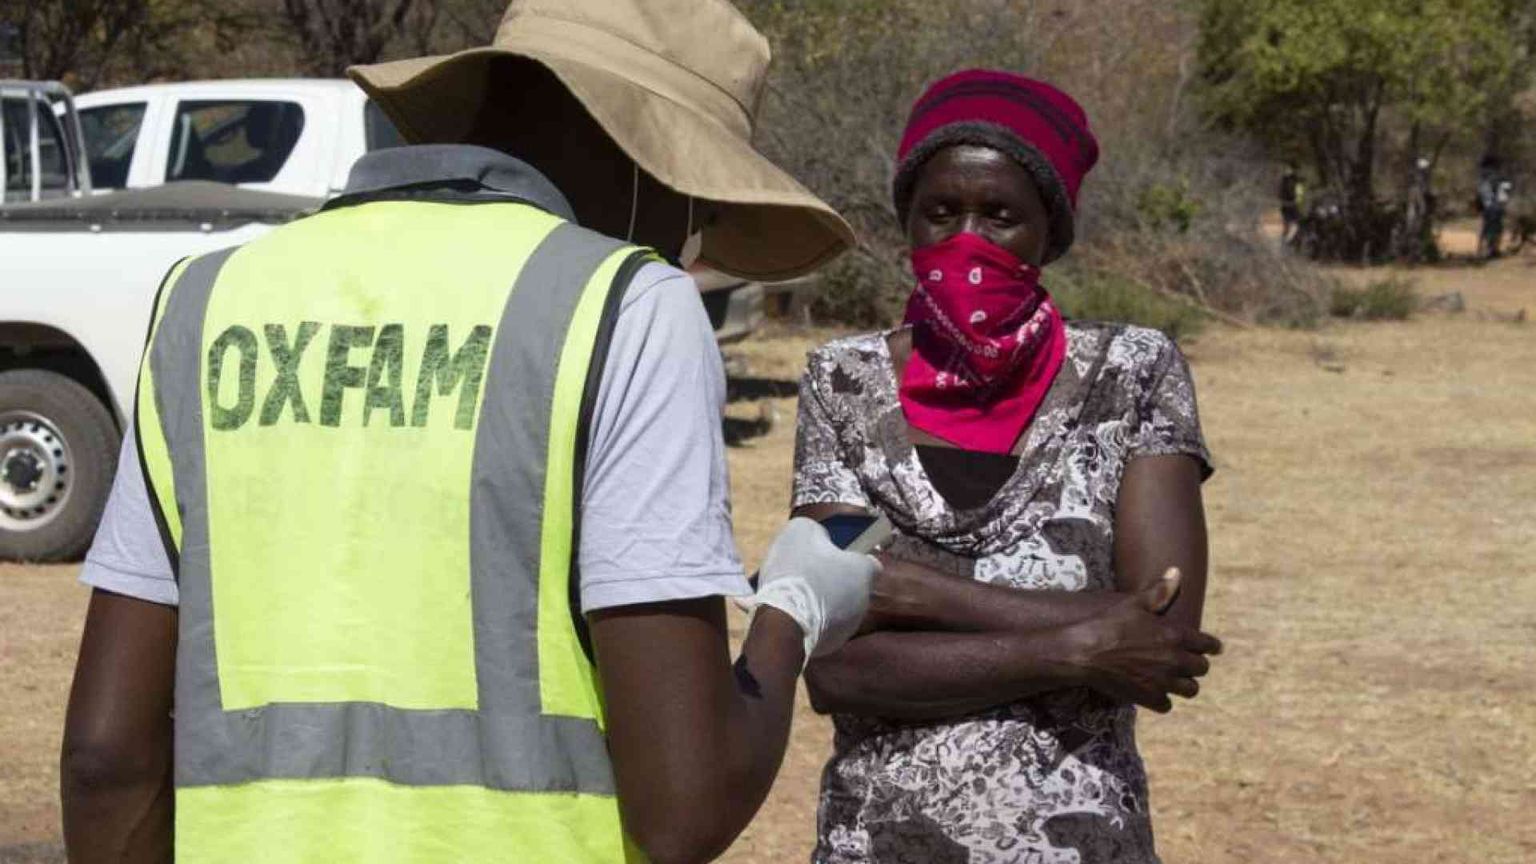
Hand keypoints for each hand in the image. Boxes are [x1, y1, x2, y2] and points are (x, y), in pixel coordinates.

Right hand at [753, 518, 880, 659]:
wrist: (782, 623)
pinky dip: (804, 620)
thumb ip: (815, 531)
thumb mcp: (800, 532)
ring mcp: (848, 627)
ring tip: (787, 594)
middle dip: (828, 579)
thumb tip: (819, 538)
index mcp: (863, 573)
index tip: (830, 553)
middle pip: (848, 585)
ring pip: (832, 607)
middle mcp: (863, 601)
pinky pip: (817, 626)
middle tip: (802, 572)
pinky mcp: (830, 645)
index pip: (870, 562)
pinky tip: (781, 613)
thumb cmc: (796, 572)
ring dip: (816, 600)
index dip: (850, 555)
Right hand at [1066, 569, 1221, 712]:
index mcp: (1175, 635)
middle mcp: (1174, 659)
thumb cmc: (1109, 623)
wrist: (1084, 651)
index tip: (1214, 649)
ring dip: (1184, 684)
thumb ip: (1160, 591)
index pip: (1207, 644)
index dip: (1212, 646)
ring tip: (1176, 680)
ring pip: (1190, 689)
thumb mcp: (1134, 602)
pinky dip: (1163, 699)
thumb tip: (1176, 571)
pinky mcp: (1148, 697)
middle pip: (1201, 669)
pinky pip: (1167, 704)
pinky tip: (1155, 692)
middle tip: (1189, 663)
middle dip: (1197, 665)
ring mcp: (1162, 681)